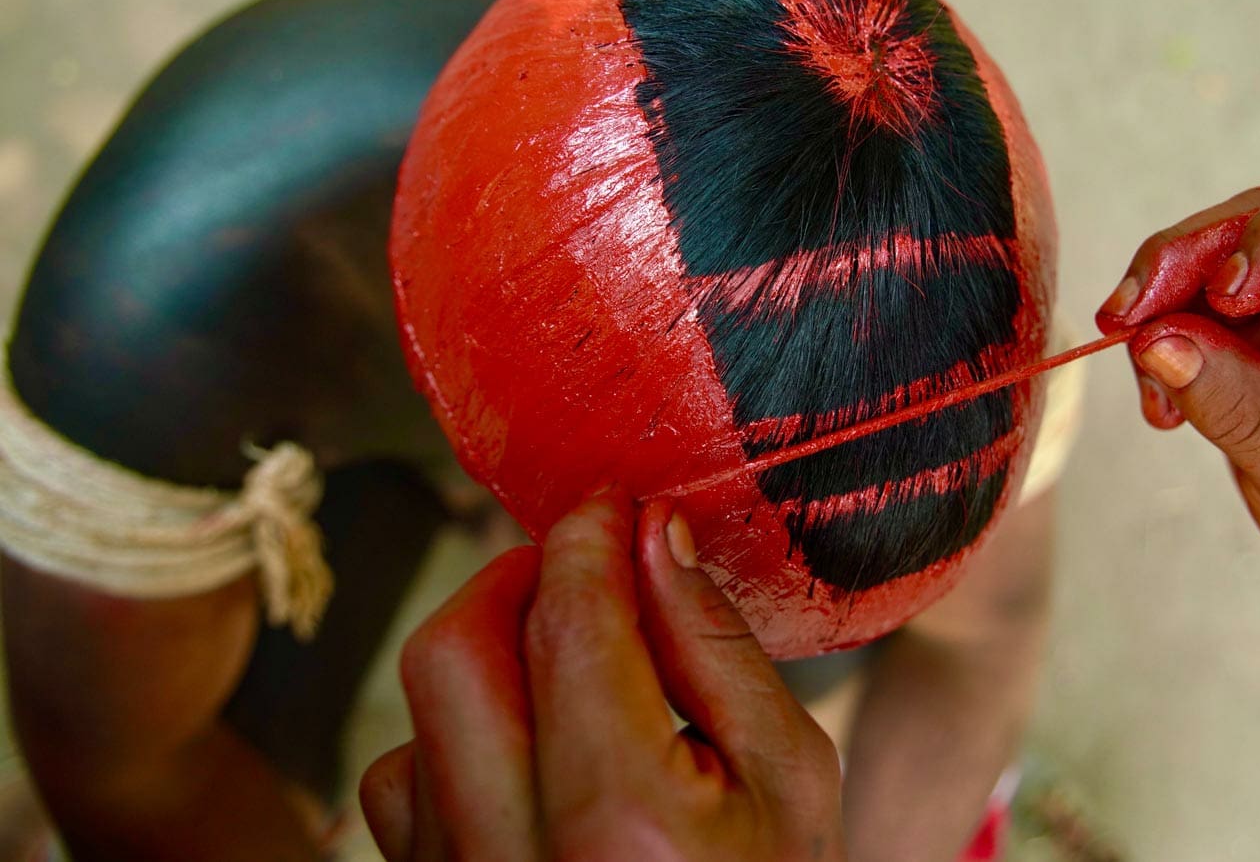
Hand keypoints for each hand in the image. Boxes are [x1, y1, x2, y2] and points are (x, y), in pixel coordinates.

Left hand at [358, 488, 844, 860]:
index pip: (570, 624)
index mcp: (625, 821)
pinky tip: (530, 750)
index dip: (585, 537)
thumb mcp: (791, 774)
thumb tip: (653, 534)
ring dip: (484, 666)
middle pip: (452, 654)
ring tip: (564, 670)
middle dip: (510, 580)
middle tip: (575, 569)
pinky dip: (455, 744)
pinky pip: (402, 793)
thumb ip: (716, 647)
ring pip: (414, 723)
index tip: (609, 504)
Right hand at [1096, 172, 1259, 588]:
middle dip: (1192, 257)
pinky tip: (1159, 396)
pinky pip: (1196, 289)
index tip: (1225, 293)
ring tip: (1139, 369)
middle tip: (1127, 318)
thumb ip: (1240, 409)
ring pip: (1227, 241)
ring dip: (1164, 292)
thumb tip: (1155, 343)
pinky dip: (1161, 331)